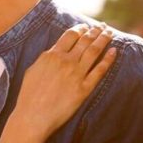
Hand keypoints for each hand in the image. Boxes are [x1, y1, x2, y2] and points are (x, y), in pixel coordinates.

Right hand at [13, 24, 116, 139]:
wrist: (33, 116)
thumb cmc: (28, 95)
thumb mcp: (32, 70)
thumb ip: (45, 59)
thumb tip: (55, 52)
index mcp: (51, 56)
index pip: (70, 35)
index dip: (81, 28)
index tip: (86, 26)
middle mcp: (65, 62)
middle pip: (85, 40)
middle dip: (95, 30)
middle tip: (103, 26)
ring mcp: (76, 75)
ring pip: (94, 51)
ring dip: (104, 39)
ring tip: (110, 33)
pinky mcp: (84, 89)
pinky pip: (100, 71)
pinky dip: (108, 59)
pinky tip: (114, 51)